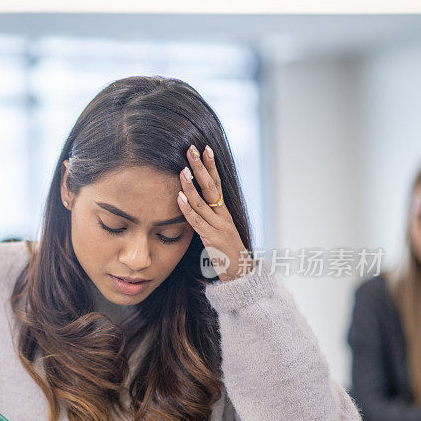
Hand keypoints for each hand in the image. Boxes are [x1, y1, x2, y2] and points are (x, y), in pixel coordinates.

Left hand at [177, 144, 254, 281]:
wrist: (241, 273)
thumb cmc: (226, 252)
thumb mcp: (218, 230)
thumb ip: (208, 216)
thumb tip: (193, 202)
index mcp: (224, 211)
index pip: (216, 183)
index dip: (210, 165)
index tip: (204, 148)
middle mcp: (222, 215)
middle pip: (211, 187)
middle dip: (201, 167)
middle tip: (192, 150)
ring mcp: (219, 227)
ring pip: (203, 202)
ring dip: (191, 186)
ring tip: (183, 170)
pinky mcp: (212, 239)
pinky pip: (197, 222)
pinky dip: (187, 209)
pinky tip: (179, 198)